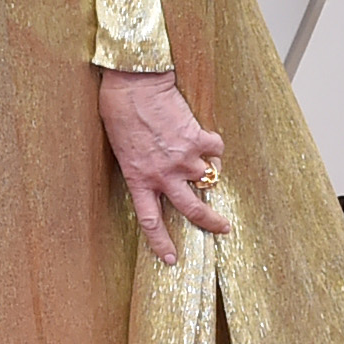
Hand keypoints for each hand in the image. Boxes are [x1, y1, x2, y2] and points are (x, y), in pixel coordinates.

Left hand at [99, 68, 230, 266]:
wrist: (133, 84)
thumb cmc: (120, 112)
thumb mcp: (123, 150)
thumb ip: (143, 168)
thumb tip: (162, 175)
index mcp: (139, 180)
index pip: (151, 222)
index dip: (161, 244)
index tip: (172, 259)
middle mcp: (163, 175)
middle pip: (192, 210)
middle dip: (211, 223)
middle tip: (223, 228)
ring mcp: (183, 158)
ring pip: (209, 178)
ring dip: (211, 172)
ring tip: (208, 164)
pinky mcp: (196, 138)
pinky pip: (216, 149)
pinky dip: (215, 147)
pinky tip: (207, 140)